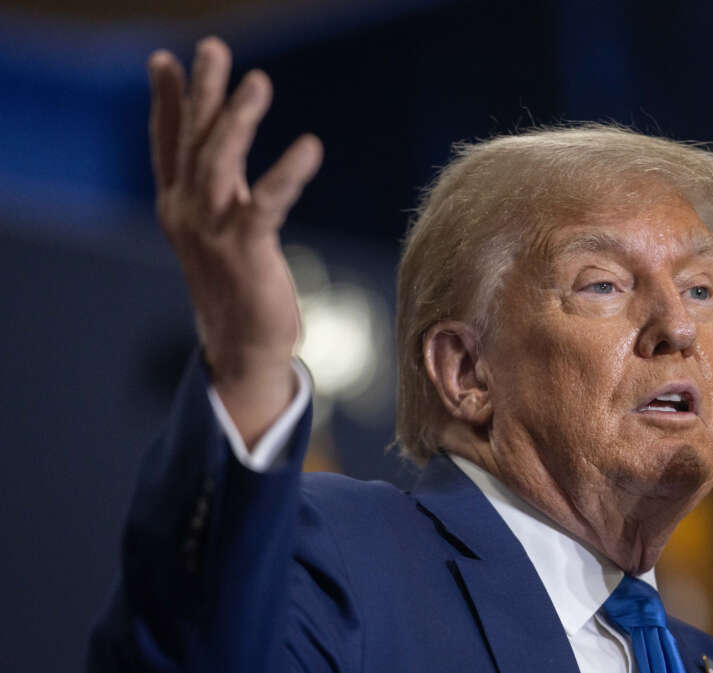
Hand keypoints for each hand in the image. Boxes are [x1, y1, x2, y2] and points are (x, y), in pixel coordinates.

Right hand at [148, 37, 321, 447]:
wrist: (243, 348)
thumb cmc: (238, 283)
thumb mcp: (220, 225)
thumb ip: (219, 182)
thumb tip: (220, 141)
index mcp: (179, 206)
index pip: (169, 144)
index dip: (169, 102)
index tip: (167, 60)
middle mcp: (187, 215)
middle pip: (193, 142)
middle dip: (202, 93)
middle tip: (213, 49)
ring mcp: (212, 234)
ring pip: (219, 164)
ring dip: (237, 120)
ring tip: (258, 83)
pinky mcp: (246, 253)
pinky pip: (267, 204)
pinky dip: (287, 175)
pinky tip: (310, 147)